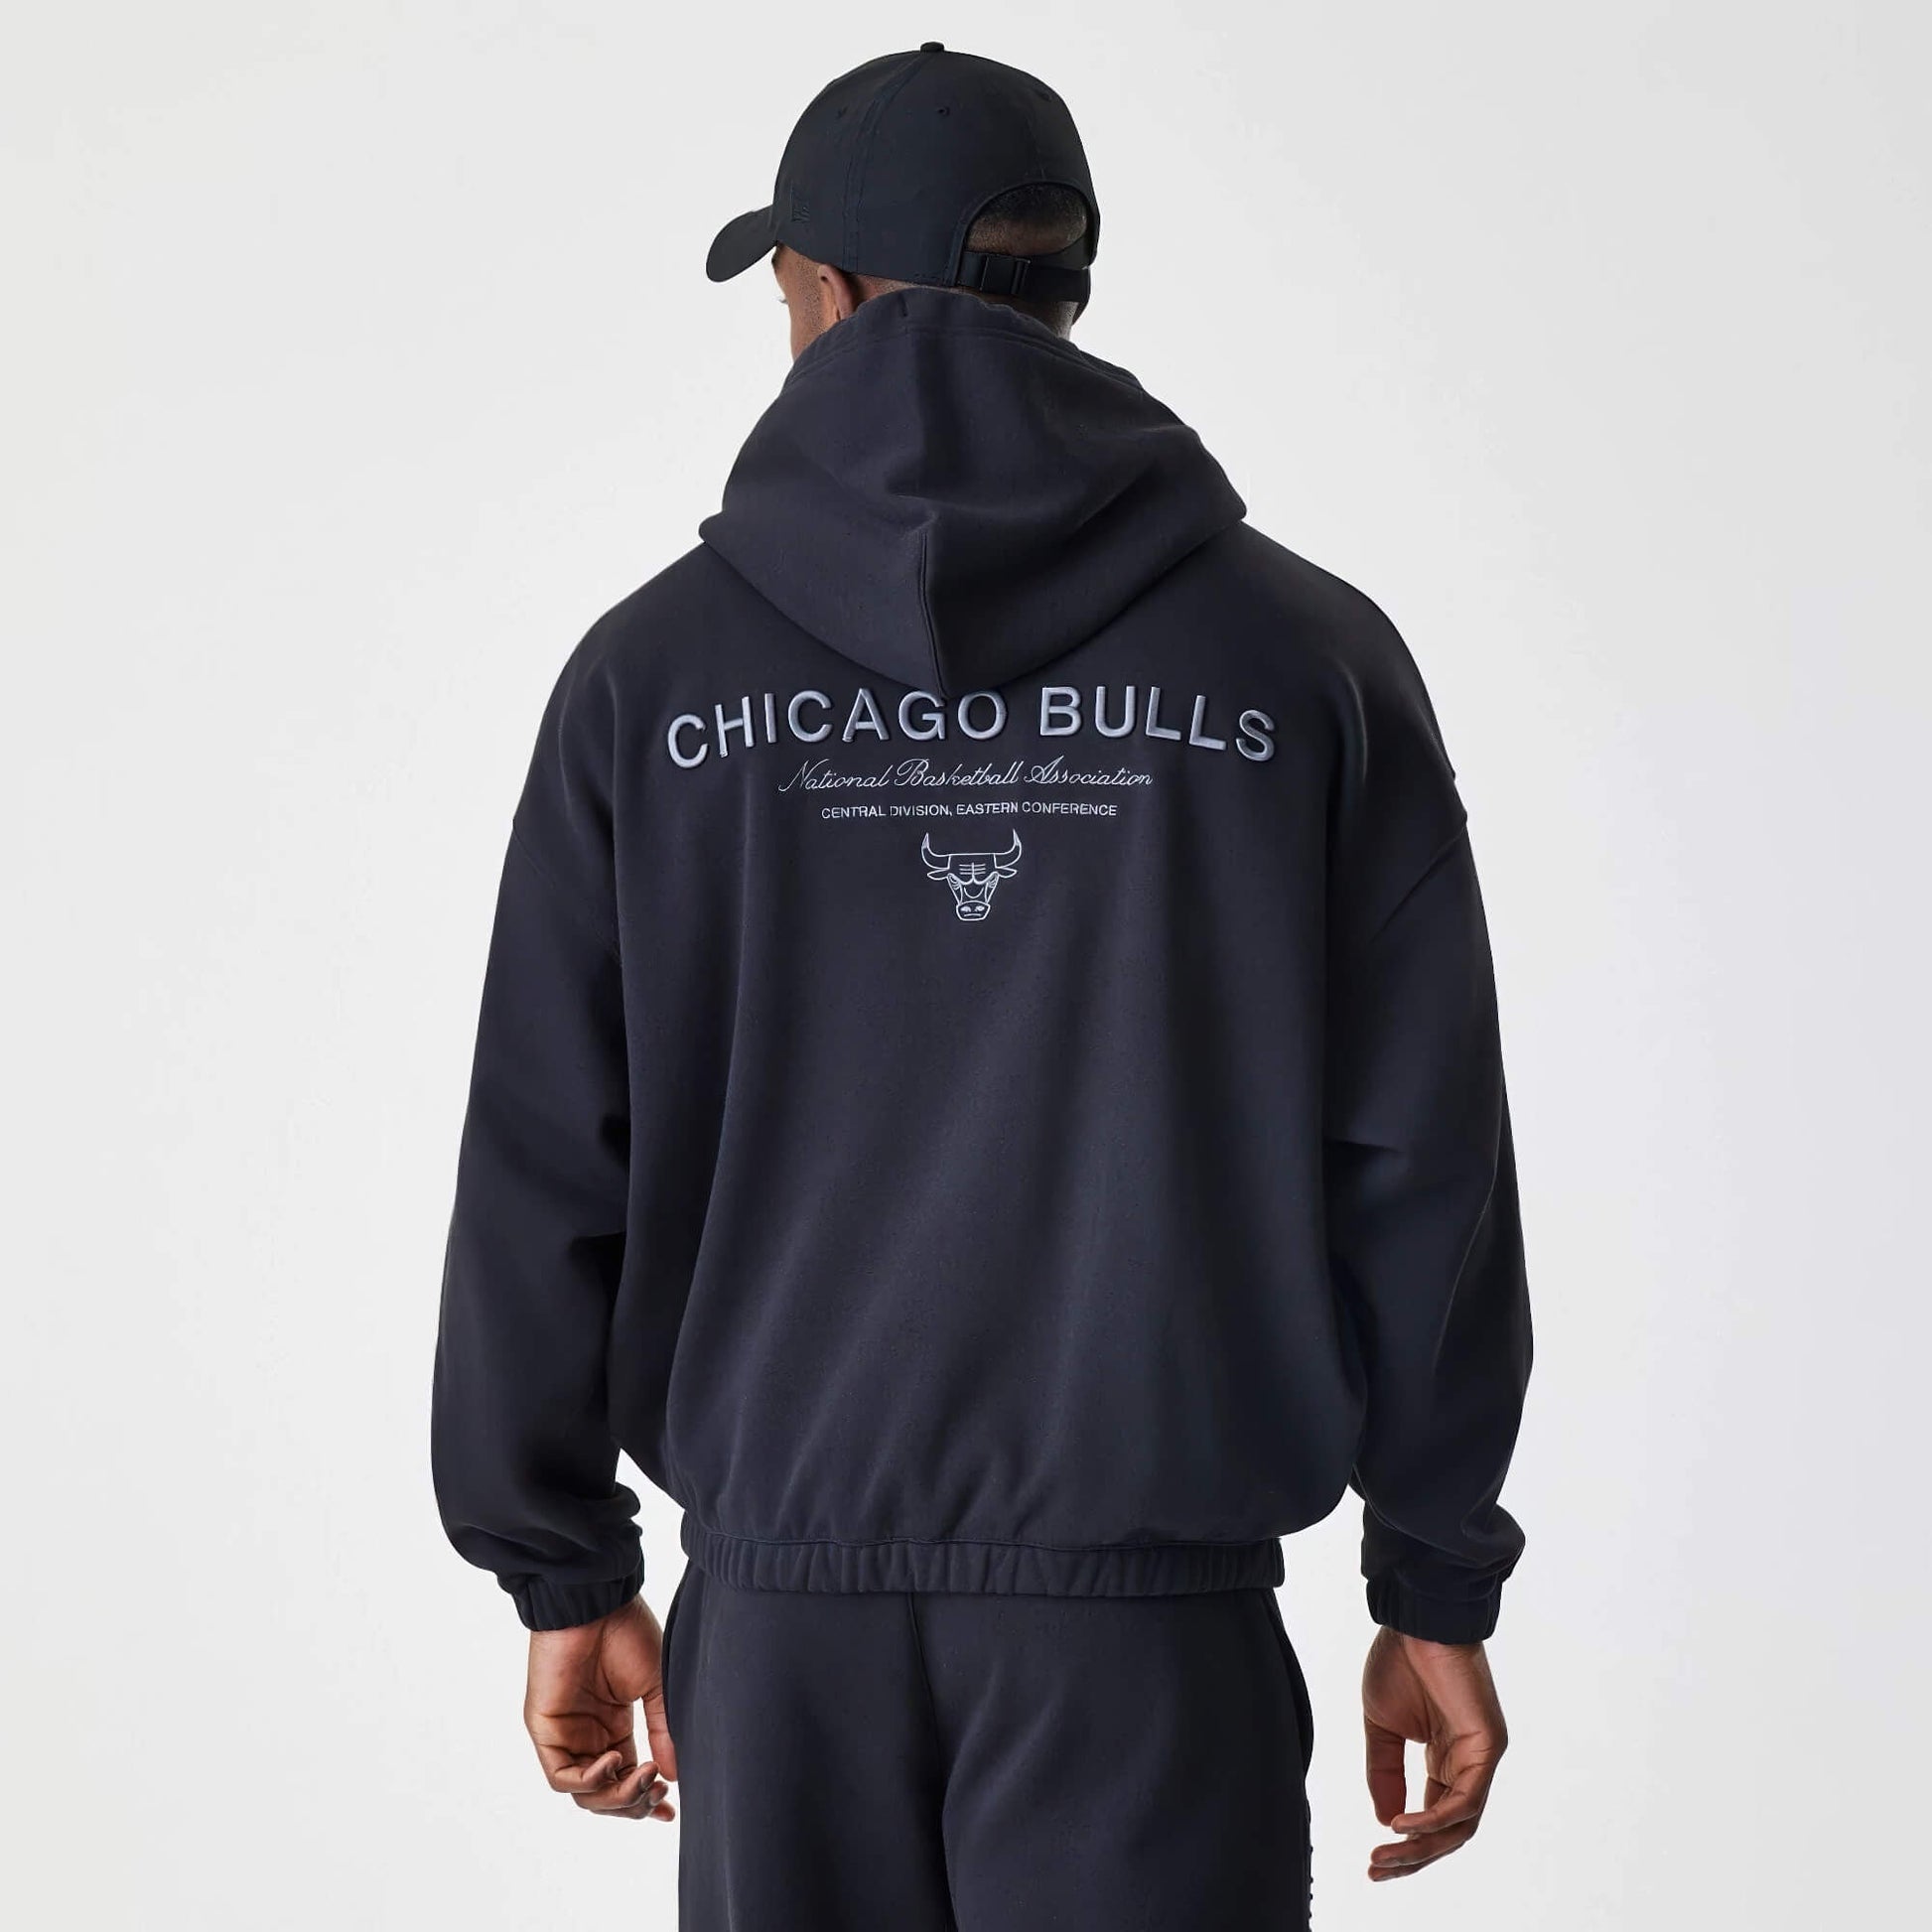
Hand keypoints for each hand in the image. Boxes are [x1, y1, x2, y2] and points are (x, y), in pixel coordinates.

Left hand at [524, 1595, 677, 1821]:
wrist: (597, 1602)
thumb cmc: (626, 1631)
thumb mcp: (655, 1685)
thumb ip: (661, 1730)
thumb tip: (675, 1775)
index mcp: (614, 1725)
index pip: (626, 1778)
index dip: (646, 1799)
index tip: (669, 1811)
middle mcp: (589, 1735)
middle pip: (606, 1795)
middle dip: (634, 1802)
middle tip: (660, 1791)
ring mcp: (566, 1735)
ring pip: (584, 1793)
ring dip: (616, 1796)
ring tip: (644, 1776)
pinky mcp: (545, 1730)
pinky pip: (561, 1776)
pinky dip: (590, 1779)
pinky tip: (616, 1760)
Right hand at [1361, 1628, 1506, 1880]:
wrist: (1415, 1619)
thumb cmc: (1400, 1660)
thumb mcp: (1382, 1726)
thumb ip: (1385, 1773)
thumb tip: (1386, 1820)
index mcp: (1445, 1759)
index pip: (1433, 1818)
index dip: (1405, 1845)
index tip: (1373, 1861)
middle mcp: (1467, 1764)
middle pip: (1448, 1831)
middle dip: (1412, 1857)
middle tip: (1376, 1869)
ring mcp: (1481, 1757)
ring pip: (1459, 1823)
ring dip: (1421, 1846)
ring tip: (1385, 1854)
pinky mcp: (1488, 1746)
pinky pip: (1465, 1799)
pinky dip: (1434, 1818)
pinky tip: (1402, 1824)